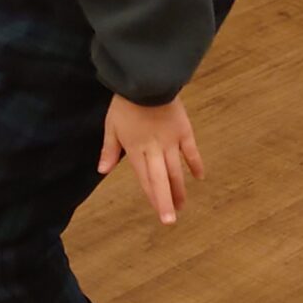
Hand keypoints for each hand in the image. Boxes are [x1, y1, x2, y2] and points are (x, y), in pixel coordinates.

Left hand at [99, 95, 204, 226]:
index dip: (152, 198)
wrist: (146, 82)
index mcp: (136, 151)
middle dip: (166, 202)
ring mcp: (171, 142)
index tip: (159, 214)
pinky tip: (199, 177)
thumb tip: (102, 170)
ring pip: (176, 171)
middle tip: (171, 221)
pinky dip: (195, 164)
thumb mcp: (111, 125)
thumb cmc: (125, 103)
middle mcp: (154, 151)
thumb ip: (109, 149)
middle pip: (161, 180)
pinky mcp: (184, 131)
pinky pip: (191, 151)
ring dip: (179, 189)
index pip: (145, 180)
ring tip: (182, 206)